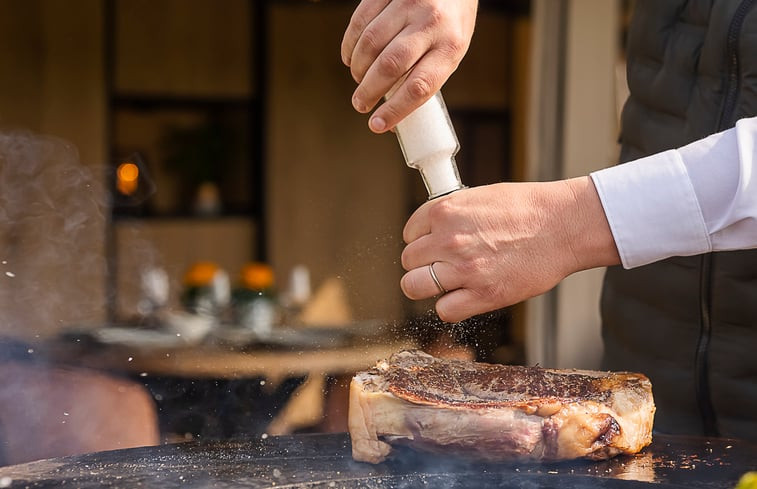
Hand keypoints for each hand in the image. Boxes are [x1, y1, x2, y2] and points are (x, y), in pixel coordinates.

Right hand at [341, 0, 477, 132]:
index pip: (420, 87)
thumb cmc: (451, 22)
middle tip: (360, 104)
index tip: (377, 125)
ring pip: (371, 43)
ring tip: (359, 80)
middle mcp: (431, 23)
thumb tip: (392, 116)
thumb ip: (424, 75)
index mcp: (451, 46)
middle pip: (390, 65)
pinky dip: (351, 45)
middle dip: (369, 91)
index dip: (395, 110)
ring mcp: (409, 3)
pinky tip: (351, 58)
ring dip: (359, 69)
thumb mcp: (450, 49)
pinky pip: (361, 21)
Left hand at [400, 177, 620, 322]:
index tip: (433, 245)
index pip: (410, 233)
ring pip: (413, 286)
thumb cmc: (529, 208)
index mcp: (445, 210)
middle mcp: (449, 239)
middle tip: (442, 265)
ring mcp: (464, 269)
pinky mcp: (483, 294)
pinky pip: (444, 311)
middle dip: (423, 264)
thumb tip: (434, 230)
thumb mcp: (481, 197)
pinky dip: (451, 307)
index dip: (422, 240)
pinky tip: (465, 297)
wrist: (564, 226)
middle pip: (409, 261)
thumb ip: (453, 214)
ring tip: (446, 283)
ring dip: (426, 287)